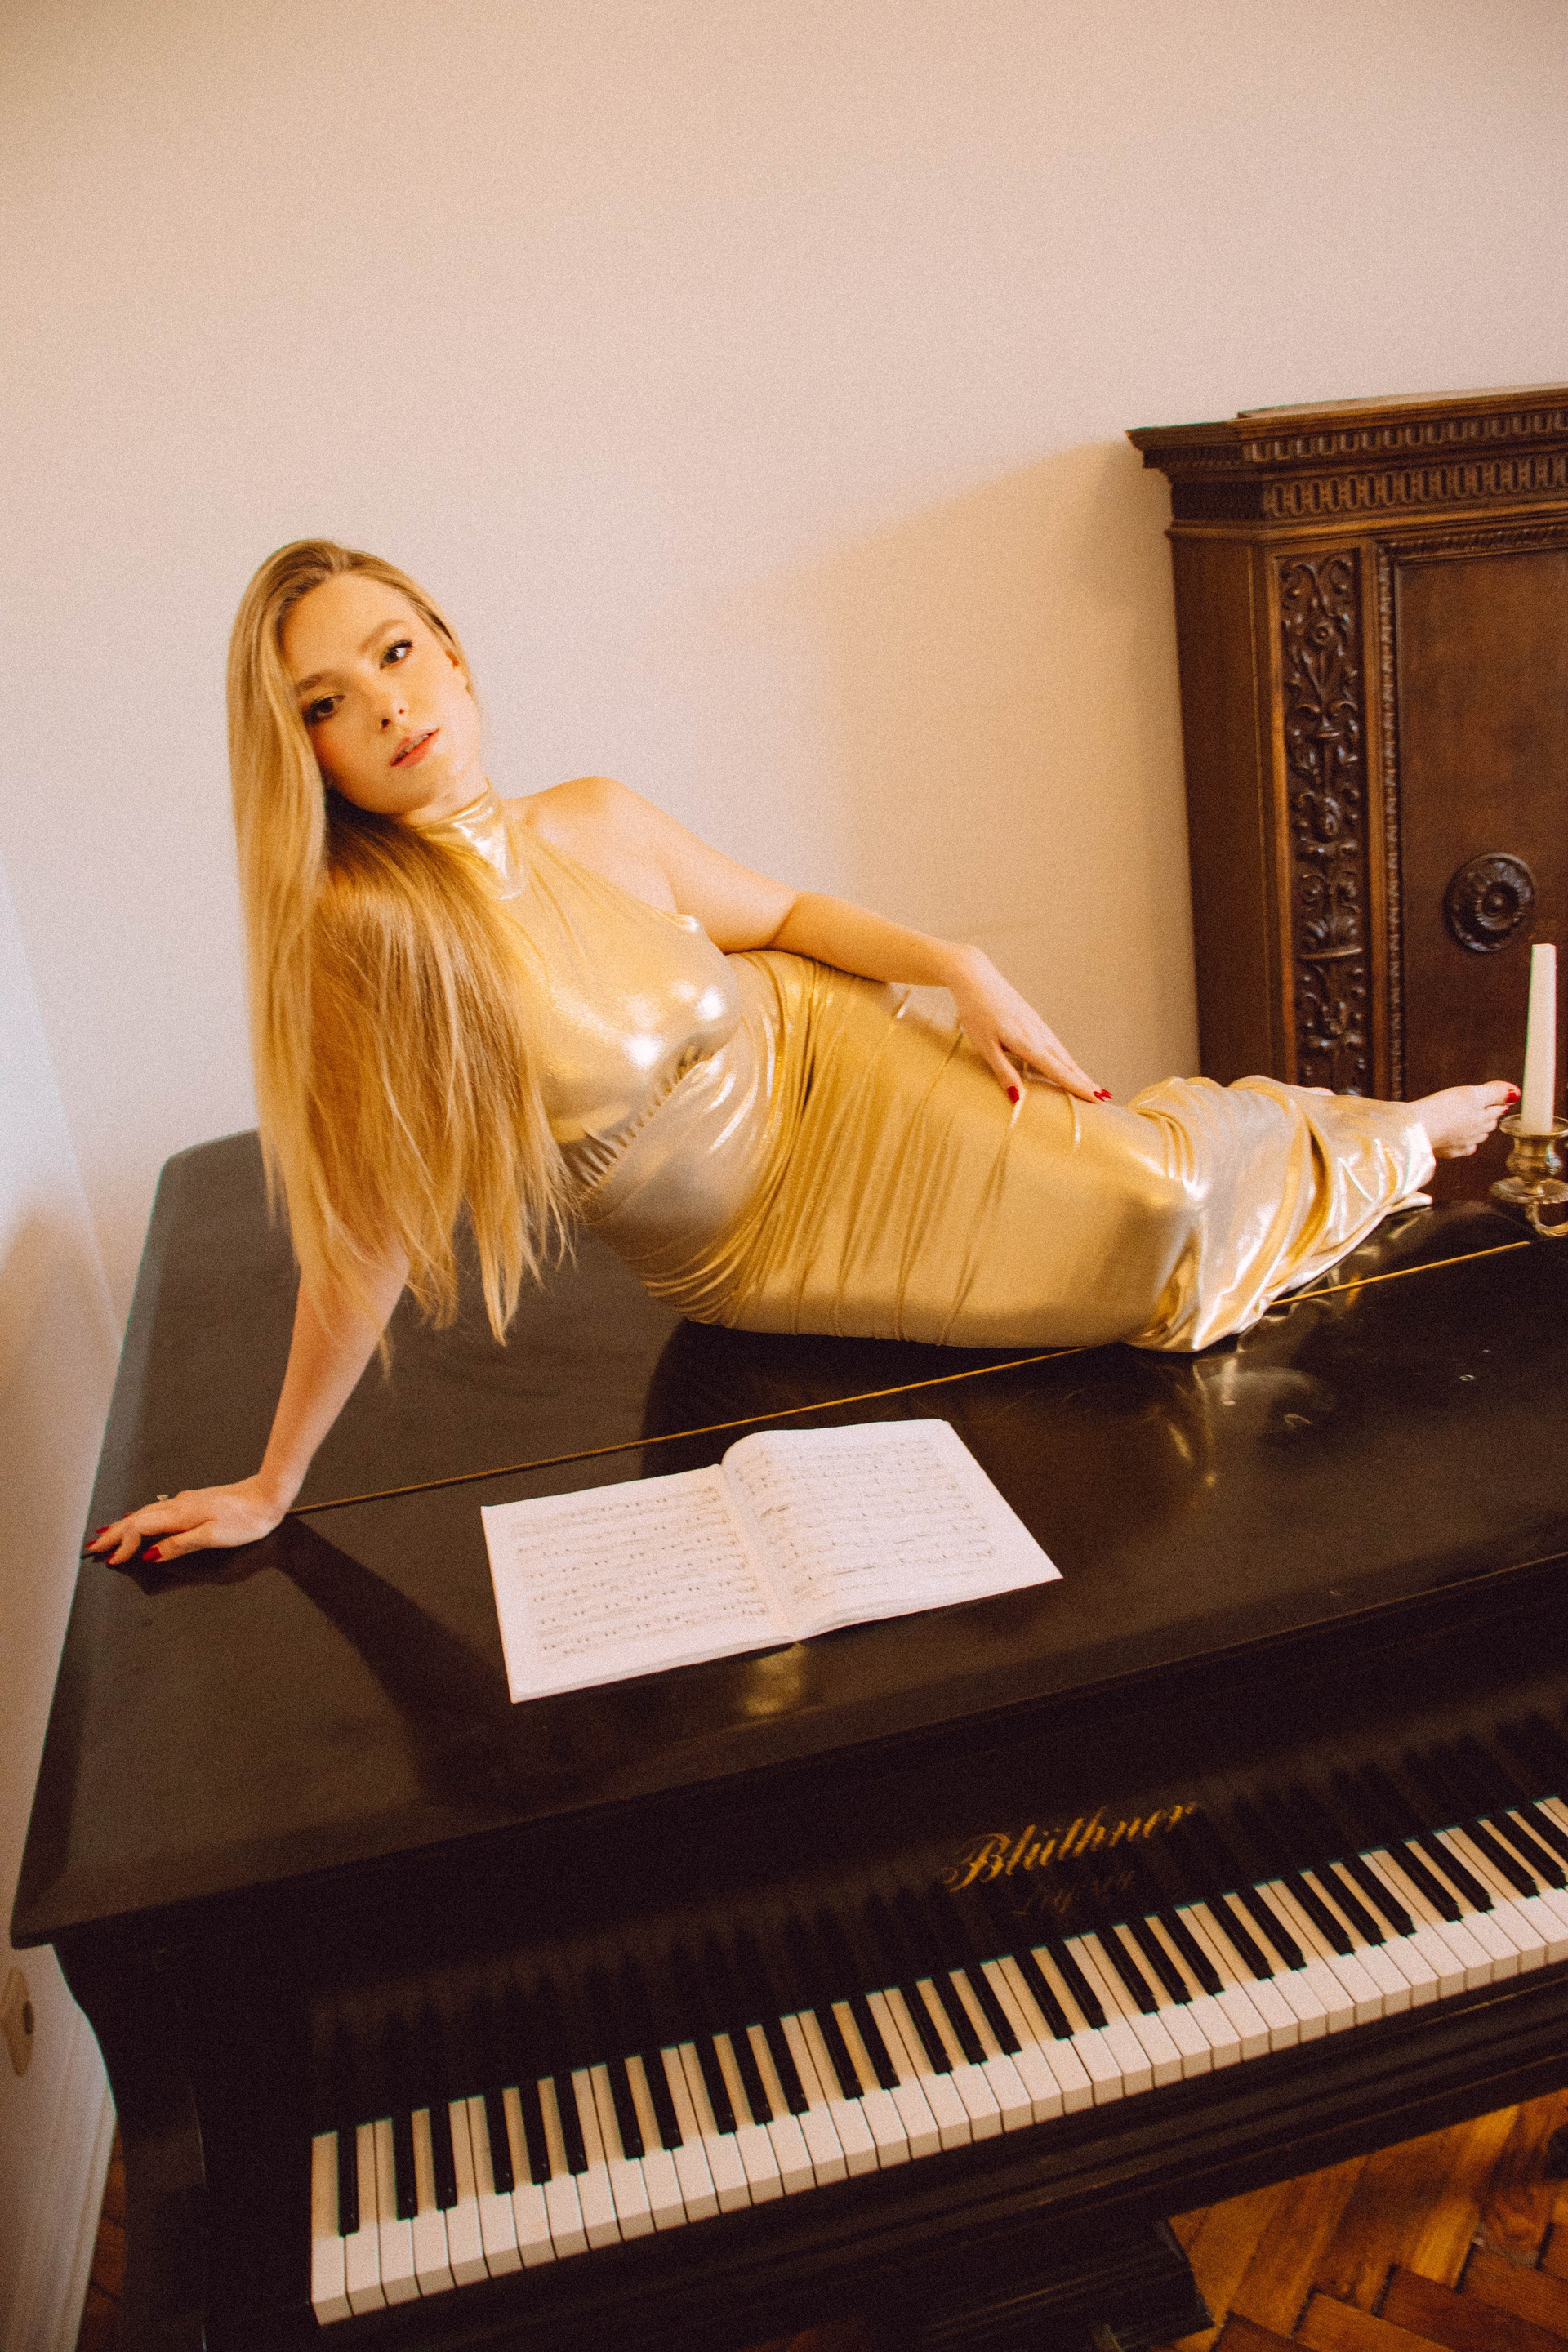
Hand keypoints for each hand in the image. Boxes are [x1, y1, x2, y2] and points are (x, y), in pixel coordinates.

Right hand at [85, 1475, 287, 1565]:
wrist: (269, 1495)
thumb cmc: (247, 1518)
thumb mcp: (213, 1537)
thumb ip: (179, 1545)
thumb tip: (151, 1553)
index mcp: (180, 1514)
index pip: (139, 1527)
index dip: (122, 1544)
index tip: (111, 1559)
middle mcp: (178, 1504)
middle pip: (137, 1518)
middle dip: (114, 1533)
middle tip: (94, 1546)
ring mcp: (185, 1501)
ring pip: (146, 1513)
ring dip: (125, 1525)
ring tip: (109, 1536)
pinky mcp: (194, 1502)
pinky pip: (158, 1510)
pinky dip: (142, 1519)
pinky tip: (142, 1522)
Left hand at [943, 947, 1107, 1104]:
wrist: (976, 978)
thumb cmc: (975, 1012)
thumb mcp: (985, 1046)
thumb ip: (1003, 1072)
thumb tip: (1018, 1099)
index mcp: (1028, 1043)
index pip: (1058, 1071)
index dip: (1078, 1086)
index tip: (1097, 1099)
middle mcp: (1039, 1034)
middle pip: (1067, 1063)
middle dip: (1085, 1081)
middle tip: (1104, 1097)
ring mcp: (1038, 1025)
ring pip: (1063, 1052)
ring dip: (1078, 1070)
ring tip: (1091, 1084)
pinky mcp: (1033, 1019)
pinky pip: (1055, 1043)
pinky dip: (1066, 1057)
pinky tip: (1066, 1063)